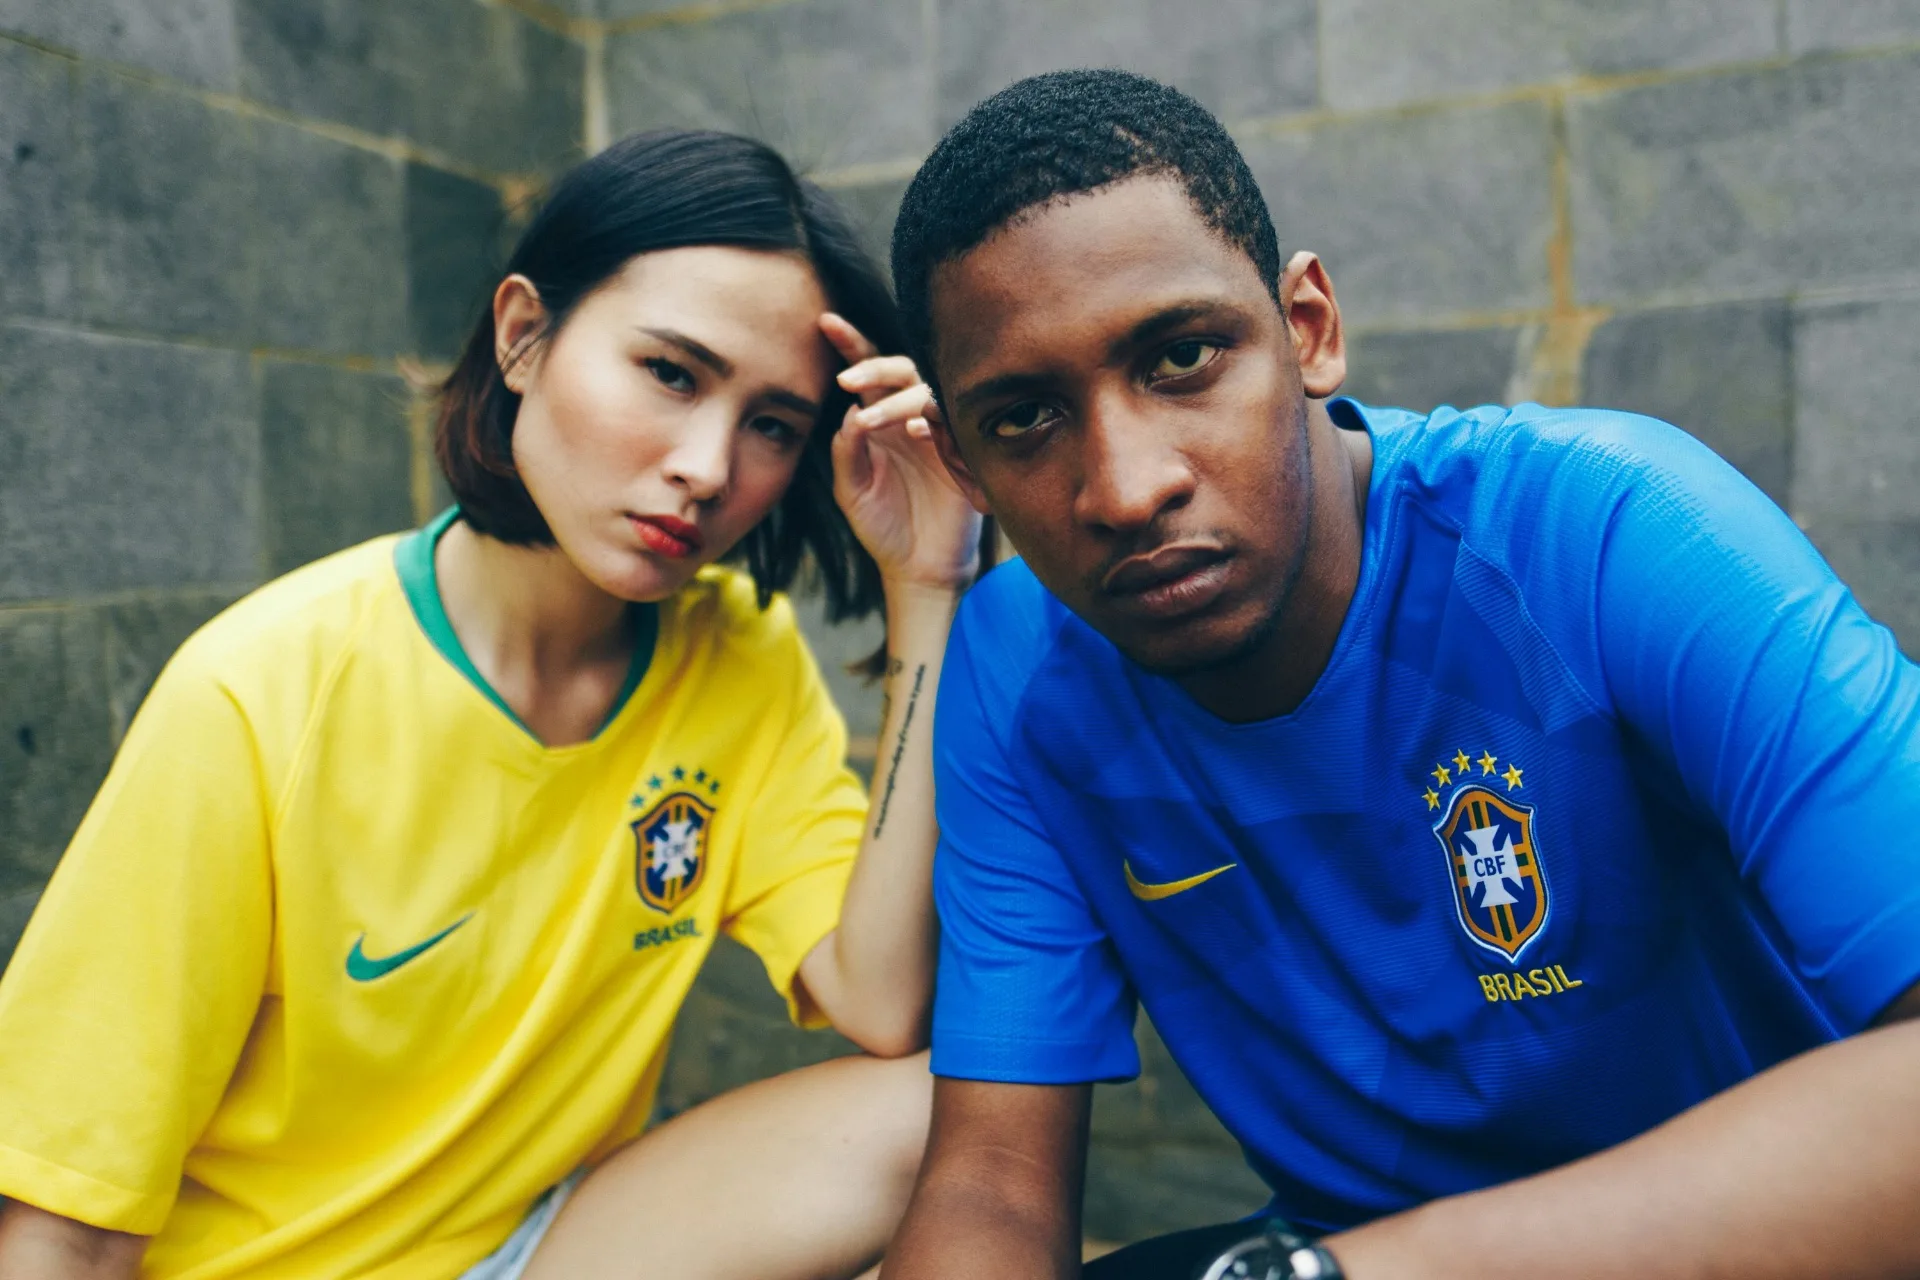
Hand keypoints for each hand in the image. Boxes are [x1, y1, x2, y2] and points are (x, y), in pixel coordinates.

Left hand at [823, 313, 981, 591]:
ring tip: (874, 419)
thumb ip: (847, 452)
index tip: (826, 322)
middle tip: (850, 378)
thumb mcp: (852, 491)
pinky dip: (933, 420)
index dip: (850, 344)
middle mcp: (910, 418)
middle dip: (875, 366)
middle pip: (900, 369)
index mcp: (879, 421)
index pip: (866, 373)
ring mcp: (939, 432)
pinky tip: (916, 430)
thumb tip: (850, 412)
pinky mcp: (964, 452)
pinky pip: (954, 421)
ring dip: (899, 399)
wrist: (920, 568)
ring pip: (926, 391)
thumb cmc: (883, 527)